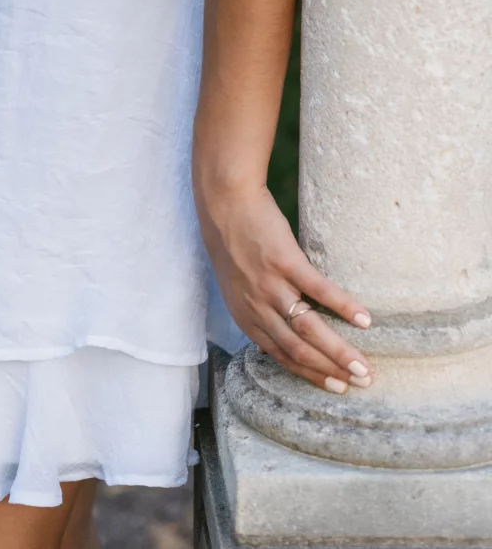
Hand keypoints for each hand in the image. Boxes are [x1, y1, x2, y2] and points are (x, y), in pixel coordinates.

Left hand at [198, 183, 372, 392]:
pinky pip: (318, 289)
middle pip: (298, 350)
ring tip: (365, 367)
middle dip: (332, 371)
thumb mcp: (235, 285)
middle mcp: (256, 307)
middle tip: (362, 383)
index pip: (282, 357)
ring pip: (308, 329)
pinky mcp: (284, 260)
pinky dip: (343, 307)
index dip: (312, 375)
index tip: (337, 386)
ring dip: (339, 352)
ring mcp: (270, 285)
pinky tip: (364, 319)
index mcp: (245, 316)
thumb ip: (256, 309)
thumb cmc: (231, 241)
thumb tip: (278, 334)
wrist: (223, 200)